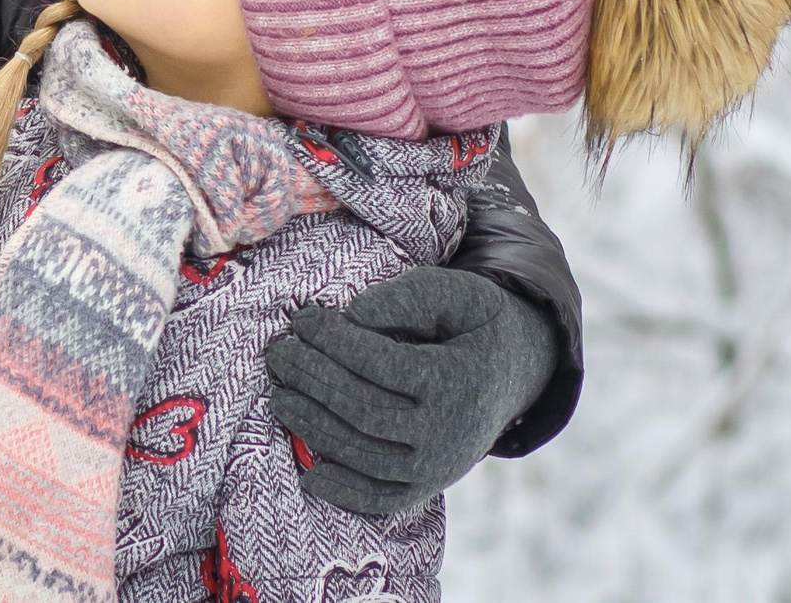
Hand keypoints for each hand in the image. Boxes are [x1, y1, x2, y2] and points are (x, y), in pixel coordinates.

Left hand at [265, 265, 559, 516]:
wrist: (513, 371)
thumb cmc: (471, 323)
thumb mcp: (454, 292)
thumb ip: (403, 299)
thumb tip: (348, 317)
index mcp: (457, 380)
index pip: (380, 365)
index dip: (333, 340)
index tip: (301, 318)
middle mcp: (448, 432)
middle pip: (363, 410)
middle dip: (312, 380)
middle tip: (277, 354)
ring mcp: (437, 467)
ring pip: (364, 454)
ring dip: (313, 427)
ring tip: (279, 395)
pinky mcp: (426, 487)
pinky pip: (381, 499)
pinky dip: (344, 492)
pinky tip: (309, 471)